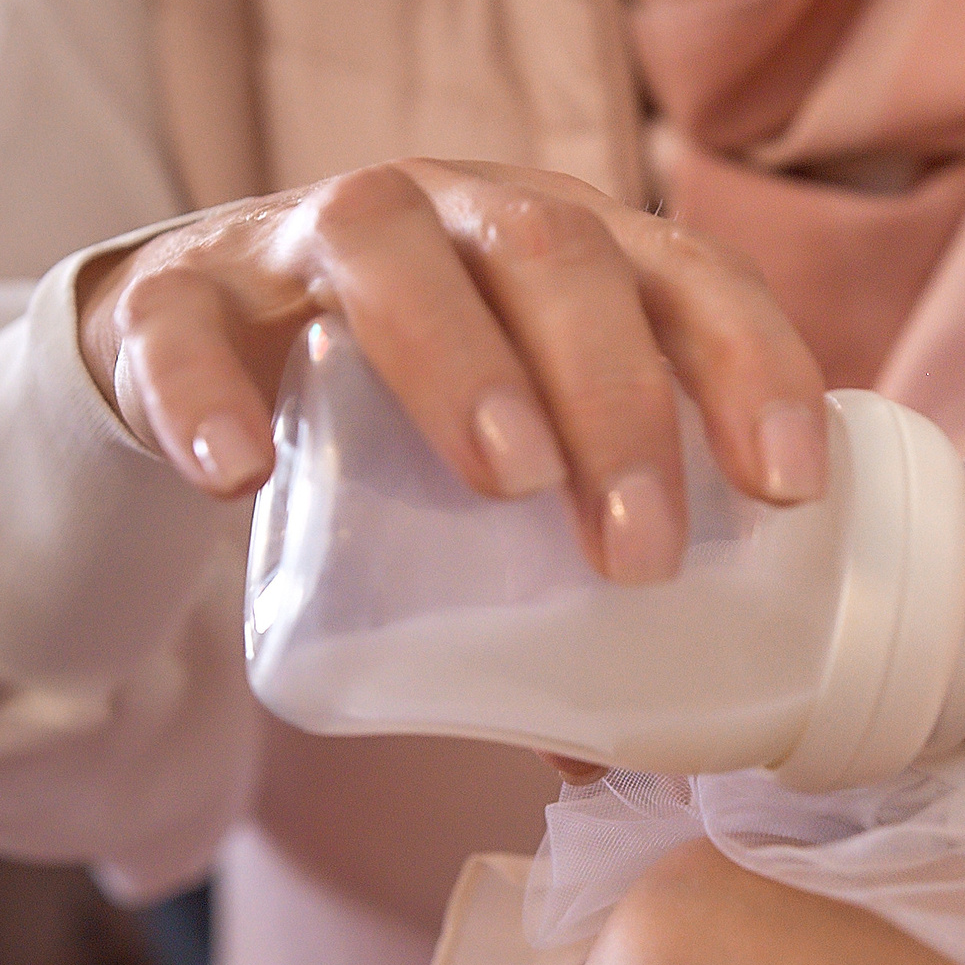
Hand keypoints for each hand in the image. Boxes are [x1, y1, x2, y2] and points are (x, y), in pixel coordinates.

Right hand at [78, 161, 828, 581]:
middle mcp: (450, 212)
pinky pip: (182, 324)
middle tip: (640, 548)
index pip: (685, 270)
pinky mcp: (175, 293)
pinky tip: (239, 481)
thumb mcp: (500, 451)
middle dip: (614, 393)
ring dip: (460, 357)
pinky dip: (208, 395)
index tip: (789, 486)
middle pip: (553, 249)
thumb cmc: (402, 400)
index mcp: (562, 246)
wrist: (193, 340)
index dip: (751, 361)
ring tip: (507, 481)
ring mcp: (306, 238)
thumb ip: (557, 566)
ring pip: (385, 244)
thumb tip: (618, 752)